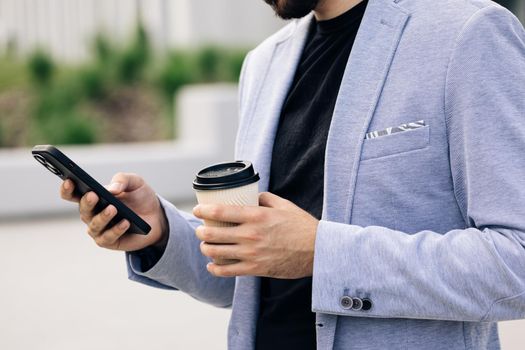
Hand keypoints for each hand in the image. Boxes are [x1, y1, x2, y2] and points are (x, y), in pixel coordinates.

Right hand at [60, 173, 167, 251]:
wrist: (156, 216)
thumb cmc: (140, 197)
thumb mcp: (135, 183)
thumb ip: (123, 180)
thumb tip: (112, 189)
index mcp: (93, 197)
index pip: (73, 194)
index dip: (67, 189)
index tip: (69, 181)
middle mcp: (92, 214)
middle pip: (83, 209)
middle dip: (87, 202)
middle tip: (93, 195)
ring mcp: (100, 229)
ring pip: (95, 225)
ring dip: (103, 217)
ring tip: (113, 208)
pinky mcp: (110, 241)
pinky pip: (108, 237)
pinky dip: (116, 230)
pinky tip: (125, 222)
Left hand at [193, 192, 318, 278]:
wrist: (317, 251)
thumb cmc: (302, 226)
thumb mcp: (284, 205)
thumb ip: (264, 198)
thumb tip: (251, 196)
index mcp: (256, 216)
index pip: (221, 212)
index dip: (204, 211)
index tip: (197, 209)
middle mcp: (250, 235)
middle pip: (214, 234)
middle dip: (201, 232)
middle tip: (200, 229)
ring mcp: (252, 254)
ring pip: (217, 253)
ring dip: (206, 248)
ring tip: (205, 245)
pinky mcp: (255, 269)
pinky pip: (228, 271)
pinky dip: (215, 269)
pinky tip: (212, 265)